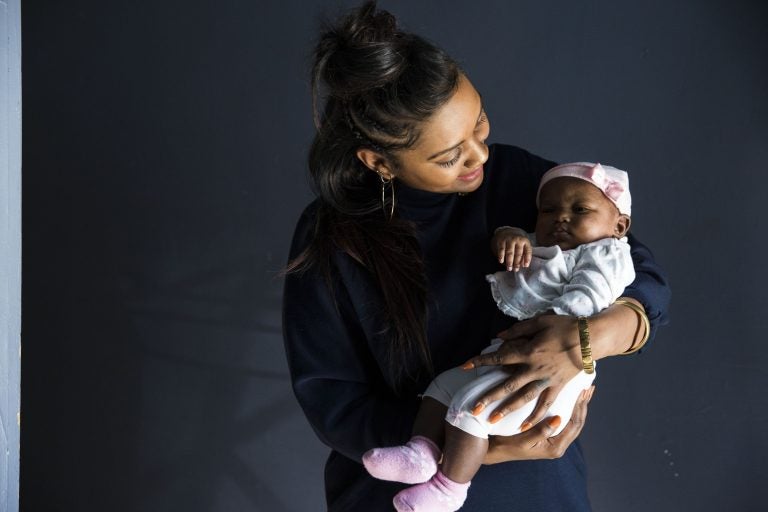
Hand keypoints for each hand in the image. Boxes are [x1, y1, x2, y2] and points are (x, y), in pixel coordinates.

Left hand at [462, 314, 582, 426]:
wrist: (591, 338)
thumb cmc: (564, 326)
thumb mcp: (539, 322)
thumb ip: (517, 330)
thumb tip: (498, 337)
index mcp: (528, 351)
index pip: (499, 358)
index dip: (481, 361)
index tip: (465, 366)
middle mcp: (534, 369)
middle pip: (507, 386)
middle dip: (489, 398)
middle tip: (474, 409)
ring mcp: (547, 380)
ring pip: (523, 399)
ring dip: (507, 411)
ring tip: (492, 421)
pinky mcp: (558, 387)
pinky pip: (545, 404)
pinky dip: (535, 417)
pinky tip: (523, 426)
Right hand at [484, 386, 593, 463]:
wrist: (495, 451)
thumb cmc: (507, 445)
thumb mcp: (523, 440)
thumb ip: (541, 431)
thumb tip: (558, 419)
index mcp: (555, 448)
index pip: (574, 424)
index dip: (579, 407)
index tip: (582, 391)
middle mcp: (558, 445)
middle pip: (577, 422)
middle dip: (583, 405)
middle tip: (588, 387)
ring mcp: (554, 441)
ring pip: (572, 421)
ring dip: (578, 406)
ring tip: (583, 391)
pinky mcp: (548, 436)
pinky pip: (564, 420)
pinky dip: (569, 408)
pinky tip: (570, 399)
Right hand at [492, 227, 531, 271]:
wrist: (507, 232)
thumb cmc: (517, 243)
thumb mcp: (523, 246)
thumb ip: (524, 255)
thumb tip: (524, 265)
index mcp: (525, 241)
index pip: (528, 251)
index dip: (527, 259)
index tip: (525, 266)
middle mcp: (518, 240)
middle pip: (518, 253)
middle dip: (517, 262)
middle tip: (515, 269)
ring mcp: (510, 239)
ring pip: (510, 252)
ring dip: (509, 261)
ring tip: (509, 268)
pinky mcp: (502, 241)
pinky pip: (501, 250)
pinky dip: (501, 256)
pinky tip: (501, 261)